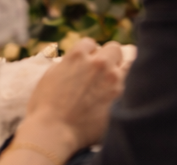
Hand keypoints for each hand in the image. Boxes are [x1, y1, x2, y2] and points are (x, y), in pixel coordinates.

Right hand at [20, 39, 126, 155]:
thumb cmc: (45, 107)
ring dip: (120, 72)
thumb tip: (75, 63)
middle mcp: (98, 63)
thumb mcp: (51, 75)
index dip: (88, 54)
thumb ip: (67, 64)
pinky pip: (130, 87)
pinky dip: (125, 90)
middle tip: (103, 72)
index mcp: (78, 54)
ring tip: (113, 85)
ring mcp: (112, 80)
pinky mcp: (120, 99)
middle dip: (109, 58)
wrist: (54, 133)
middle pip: (113, 49)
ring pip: (127, 65)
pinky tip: (118, 97)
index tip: (87, 64)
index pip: (91, 44)